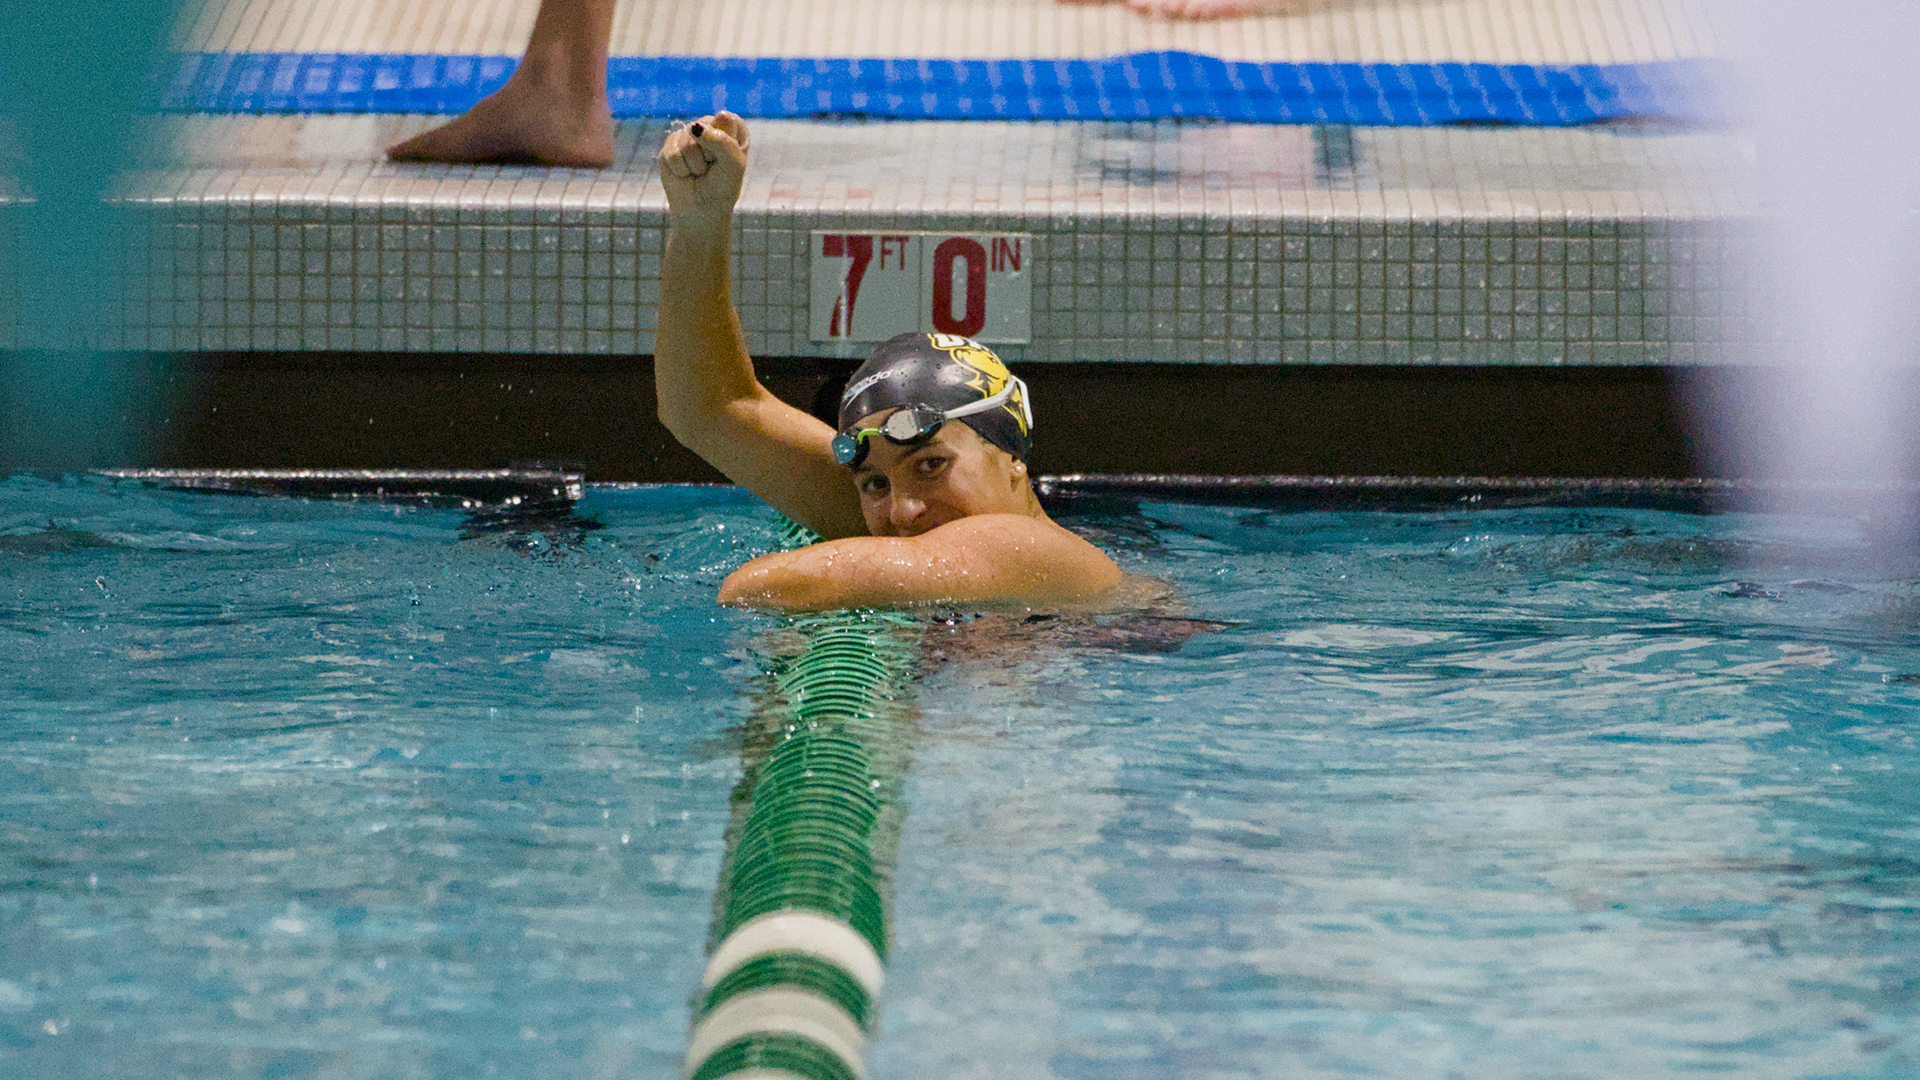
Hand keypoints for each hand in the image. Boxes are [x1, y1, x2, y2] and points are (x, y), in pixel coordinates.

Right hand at [658, 111, 749, 232]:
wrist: (701, 212)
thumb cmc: (722, 188)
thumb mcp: (733, 166)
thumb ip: (722, 141)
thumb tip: (694, 127)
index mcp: (732, 129)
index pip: (728, 119)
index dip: (727, 143)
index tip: (727, 160)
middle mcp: (710, 127)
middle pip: (706, 126)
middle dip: (709, 154)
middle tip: (711, 168)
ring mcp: (688, 135)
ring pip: (688, 141)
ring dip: (695, 164)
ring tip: (698, 173)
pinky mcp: (670, 145)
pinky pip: (673, 152)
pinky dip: (680, 169)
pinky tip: (685, 174)